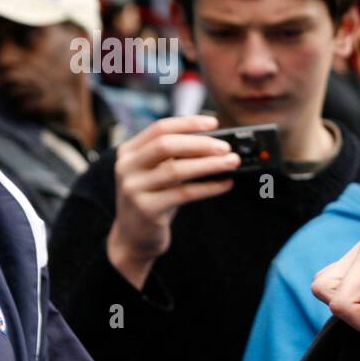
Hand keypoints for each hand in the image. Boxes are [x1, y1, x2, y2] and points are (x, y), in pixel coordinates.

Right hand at [107, 115, 239, 288]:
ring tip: (232, 163)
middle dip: (200, 144)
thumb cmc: (153, 199)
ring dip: (209, 165)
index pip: (160, 128)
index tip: (214, 123)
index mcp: (129, 151)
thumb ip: (175, 156)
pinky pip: (184, 194)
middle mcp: (127, 167)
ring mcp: (134, 188)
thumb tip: (215, 142)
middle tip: (226, 147)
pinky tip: (226, 184)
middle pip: (166, 145)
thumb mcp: (157, 173)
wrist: (133, 237)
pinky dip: (209, 187)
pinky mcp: (146, 209)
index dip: (188, 123)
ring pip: (176, 170)